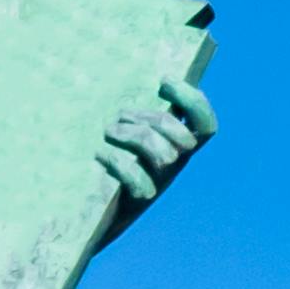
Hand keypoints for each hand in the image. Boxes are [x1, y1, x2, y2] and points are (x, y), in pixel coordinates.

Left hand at [99, 73, 215, 222]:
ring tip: (107, 132)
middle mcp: (172, 166)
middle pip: (182, 139)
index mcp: (175, 146)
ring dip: (134, 137)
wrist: (85, 218)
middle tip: (120, 115)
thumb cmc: (99, 164)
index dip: (193, 101)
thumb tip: (125, 70)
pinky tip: (99, 155)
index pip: (205, 125)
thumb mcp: (120, 135)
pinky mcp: (134, 203)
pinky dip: (119, 164)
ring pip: (164, 157)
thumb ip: (132, 112)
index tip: (165, 80)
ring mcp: (156, 185)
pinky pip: (139, 183)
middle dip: (154, 120)